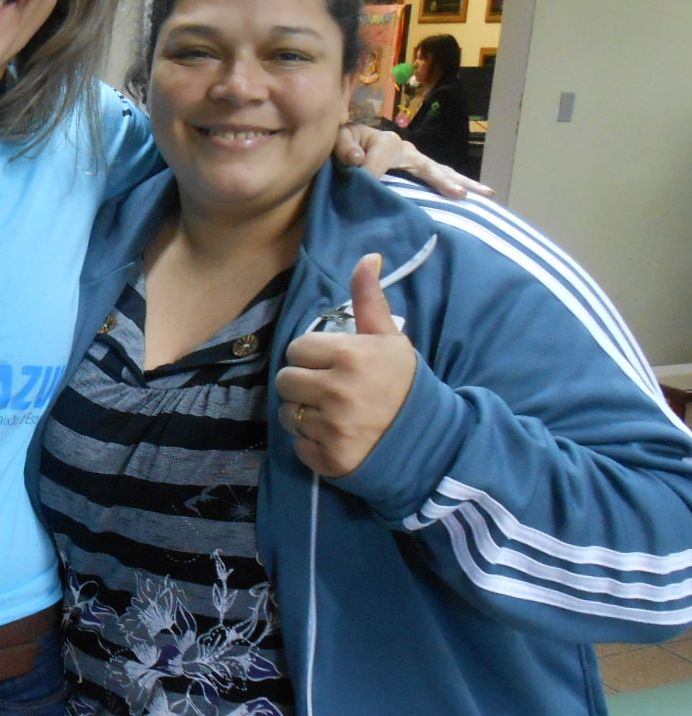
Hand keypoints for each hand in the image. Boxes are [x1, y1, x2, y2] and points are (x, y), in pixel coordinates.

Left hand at [275, 254, 417, 477]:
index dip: (310, 355)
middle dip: (302, 382)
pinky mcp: (329, 459)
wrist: (429, 438)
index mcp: (350, 356)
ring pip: (287, 413)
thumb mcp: (389, 338)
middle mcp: (338, 391)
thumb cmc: (403, 382)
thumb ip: (369, 299)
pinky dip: (311, 442)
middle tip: (328, 388)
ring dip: (303, 413)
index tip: (330, 363)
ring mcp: (333, 428)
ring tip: (332, 412)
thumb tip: (367, 256)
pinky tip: (336, 436)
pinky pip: (298, 445)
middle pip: (285, 380)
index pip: (296, 348)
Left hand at [335, 124, 492, 199]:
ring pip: (443, 173)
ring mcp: (417, 163)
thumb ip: (344, 146)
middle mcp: (408, 151)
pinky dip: (458, 188)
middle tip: (458, 195)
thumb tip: (358, 159)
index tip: (364, 185)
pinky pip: (441, 180)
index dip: (373, 170)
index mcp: (386, 142)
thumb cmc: (346, 144)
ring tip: (486, 195)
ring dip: (462, 185)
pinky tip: (478, 200)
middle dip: (443, 181)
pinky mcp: (420, 173)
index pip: (383, 158)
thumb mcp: (340, 140)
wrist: (350, 146)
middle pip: (429, 166)